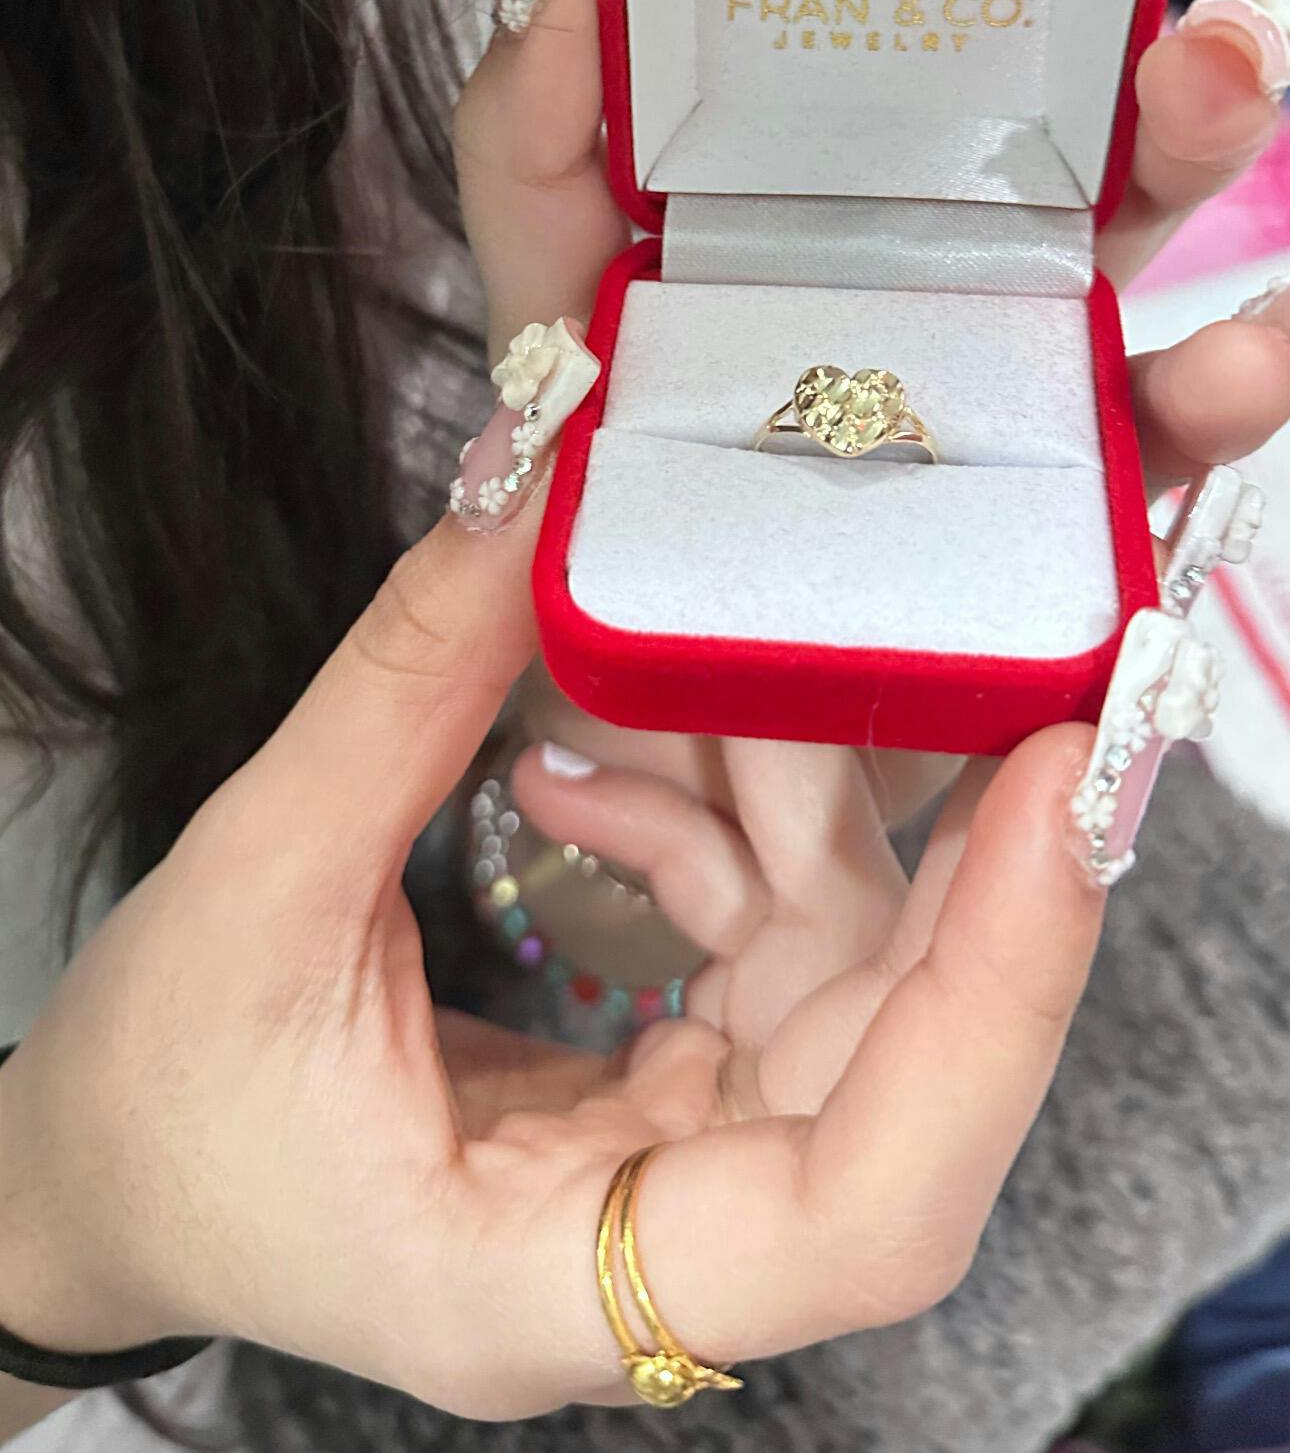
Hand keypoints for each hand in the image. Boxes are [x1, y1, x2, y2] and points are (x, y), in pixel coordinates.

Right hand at [0, 467, 1104, 1418]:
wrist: (99, 1177)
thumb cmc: (152, 1102)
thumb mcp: (255, 886)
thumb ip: (406, 690)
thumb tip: (530, 490)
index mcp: (547, 1284)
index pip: (867, 1208)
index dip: (994, 1005)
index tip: (1052, 800)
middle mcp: (650, 1257)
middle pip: (890, 1072)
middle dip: (935, 861)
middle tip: (978, 664)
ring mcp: (668, 1181)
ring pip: (835, 995)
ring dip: (791, 815)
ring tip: (696, 670)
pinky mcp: (658, 1105)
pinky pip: (754, 962)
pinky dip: (710, 838)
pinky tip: (595, 758)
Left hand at [454, 0, 1289, 818]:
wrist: (627, 591)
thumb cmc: (594, 379)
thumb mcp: (541, 213)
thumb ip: (543, 83)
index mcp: (864, 68)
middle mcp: (981, 149)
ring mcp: (1040, 285)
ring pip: (1174, 152)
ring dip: (1221, 82)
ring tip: (1216, 37)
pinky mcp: (1070, 437)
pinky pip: (1183, 399)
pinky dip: (1241, 370)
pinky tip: (1245, 346)